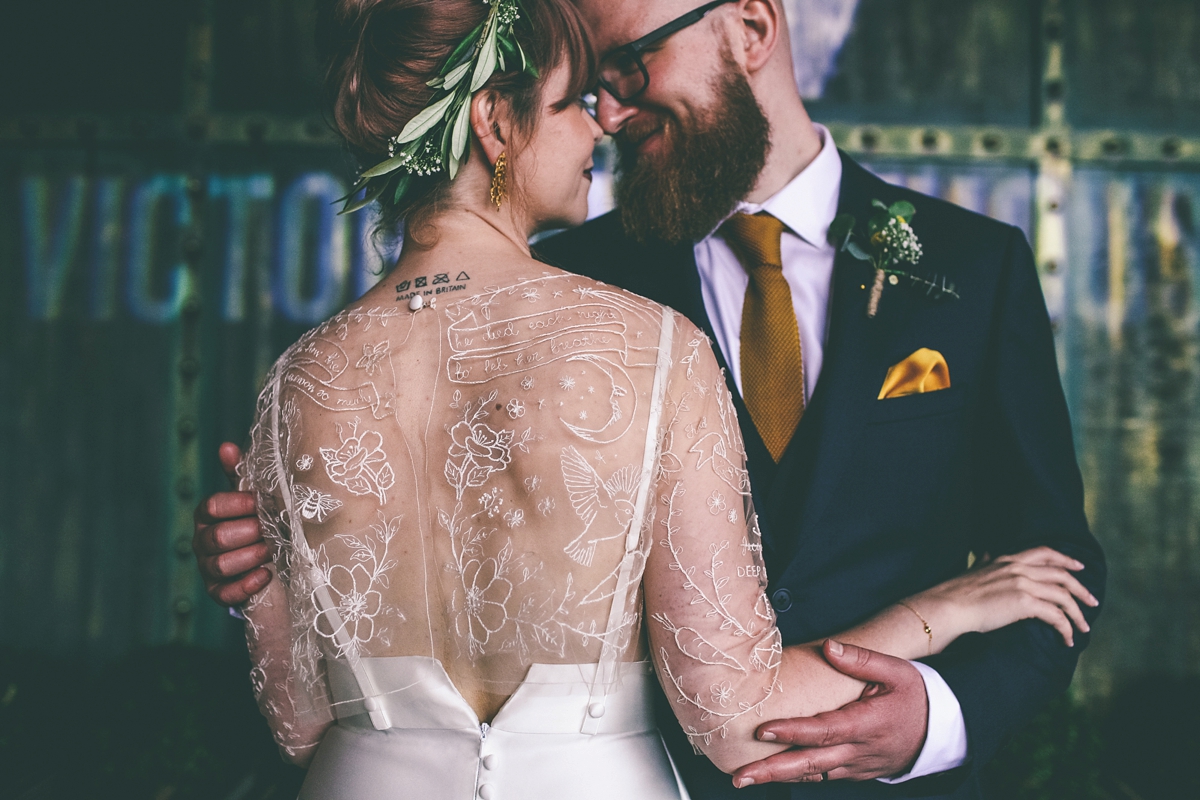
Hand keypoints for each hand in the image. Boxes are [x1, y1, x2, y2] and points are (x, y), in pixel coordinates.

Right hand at [192, 442, 270, 606]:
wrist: (270, 558)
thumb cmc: (258, 521)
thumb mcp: (251, 498)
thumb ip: (240, 474)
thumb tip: (226, 447)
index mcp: (208, 515)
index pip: (212, 506)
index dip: (237, 504)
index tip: (260, 502)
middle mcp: (203, 541)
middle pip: (217, 537)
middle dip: (249, 533)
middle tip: (273, 529)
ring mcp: (208, 568)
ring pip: (221, 565)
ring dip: (251, 556)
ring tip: (272, 550)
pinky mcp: (218, 592)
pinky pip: (225, 593)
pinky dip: (247, 585)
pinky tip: (266, 574)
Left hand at [732, 640, 927, 785]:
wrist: (940, 730)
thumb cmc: (915, 696)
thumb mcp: (897, 671)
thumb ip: (862, 660)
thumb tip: (829, 647)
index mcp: (867, 725)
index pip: (824, 731)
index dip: (793, 732)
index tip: (763, 730)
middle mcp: (858, 751)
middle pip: (810, 763)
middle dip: (773, 770)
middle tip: (740, 775)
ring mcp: (855, 766)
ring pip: (812, 774)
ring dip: (778, 777)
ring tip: (744, 778)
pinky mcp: (853, 772)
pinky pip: (820, 776)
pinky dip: (795, 777)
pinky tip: (771, 774)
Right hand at [915, 546, 1097, 647]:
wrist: (947, 606)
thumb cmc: (955, 593)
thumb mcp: (973, 570)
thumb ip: (985, 561)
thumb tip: (986, 554)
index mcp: (1008, 559)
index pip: (1044, 552)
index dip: (1065, 559)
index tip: (1079, 567)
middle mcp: (1018, 567)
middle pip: (1062, 574)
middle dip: (1081, 589)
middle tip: (1092, 602)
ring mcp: (1023, 583)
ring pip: (1063, 596)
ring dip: (1078, 614)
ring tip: (1083, 628)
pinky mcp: (1024, 603)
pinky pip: (1056, 616)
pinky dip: (1066, 628)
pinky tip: (1066, 639)